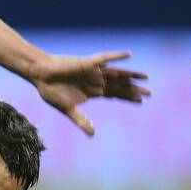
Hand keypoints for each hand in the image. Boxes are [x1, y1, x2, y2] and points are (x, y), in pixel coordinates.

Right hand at [29, 51, 150, 136]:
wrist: (40, 76)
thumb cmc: (52, 91)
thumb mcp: (68, 109)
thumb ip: (80, 120)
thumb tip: (93, 135)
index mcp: (93, 91)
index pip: (115, 94)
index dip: (127, 97)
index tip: (141, 102)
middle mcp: (96, 81)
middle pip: (119, 85)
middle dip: (134, 89)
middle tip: (149, 93)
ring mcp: (93, 72)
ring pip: (116, 73)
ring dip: (130, 75)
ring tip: (145, 78)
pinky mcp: (87, 63)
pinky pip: (104, 59)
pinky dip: (116, 57)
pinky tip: (128, 55)